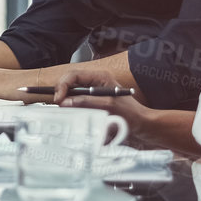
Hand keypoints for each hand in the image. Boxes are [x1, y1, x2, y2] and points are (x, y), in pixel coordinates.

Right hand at [54, 66, 170, 147]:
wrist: (141, 125)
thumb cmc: (131, 114)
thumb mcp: (108, 106)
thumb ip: (87, 102)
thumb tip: (67, 102)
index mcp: (100, 77)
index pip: (73, 75)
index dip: (63, 86)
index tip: (59, 99)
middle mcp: (96, 82)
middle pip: (70, 83)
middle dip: (62, 93)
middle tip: (59, 105)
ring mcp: (93, 92)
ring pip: (72, 93)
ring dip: (68, 102)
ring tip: (66, 110)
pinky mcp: (93, 103)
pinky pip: (78, 103)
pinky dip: (74, 109)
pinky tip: (75, 114)